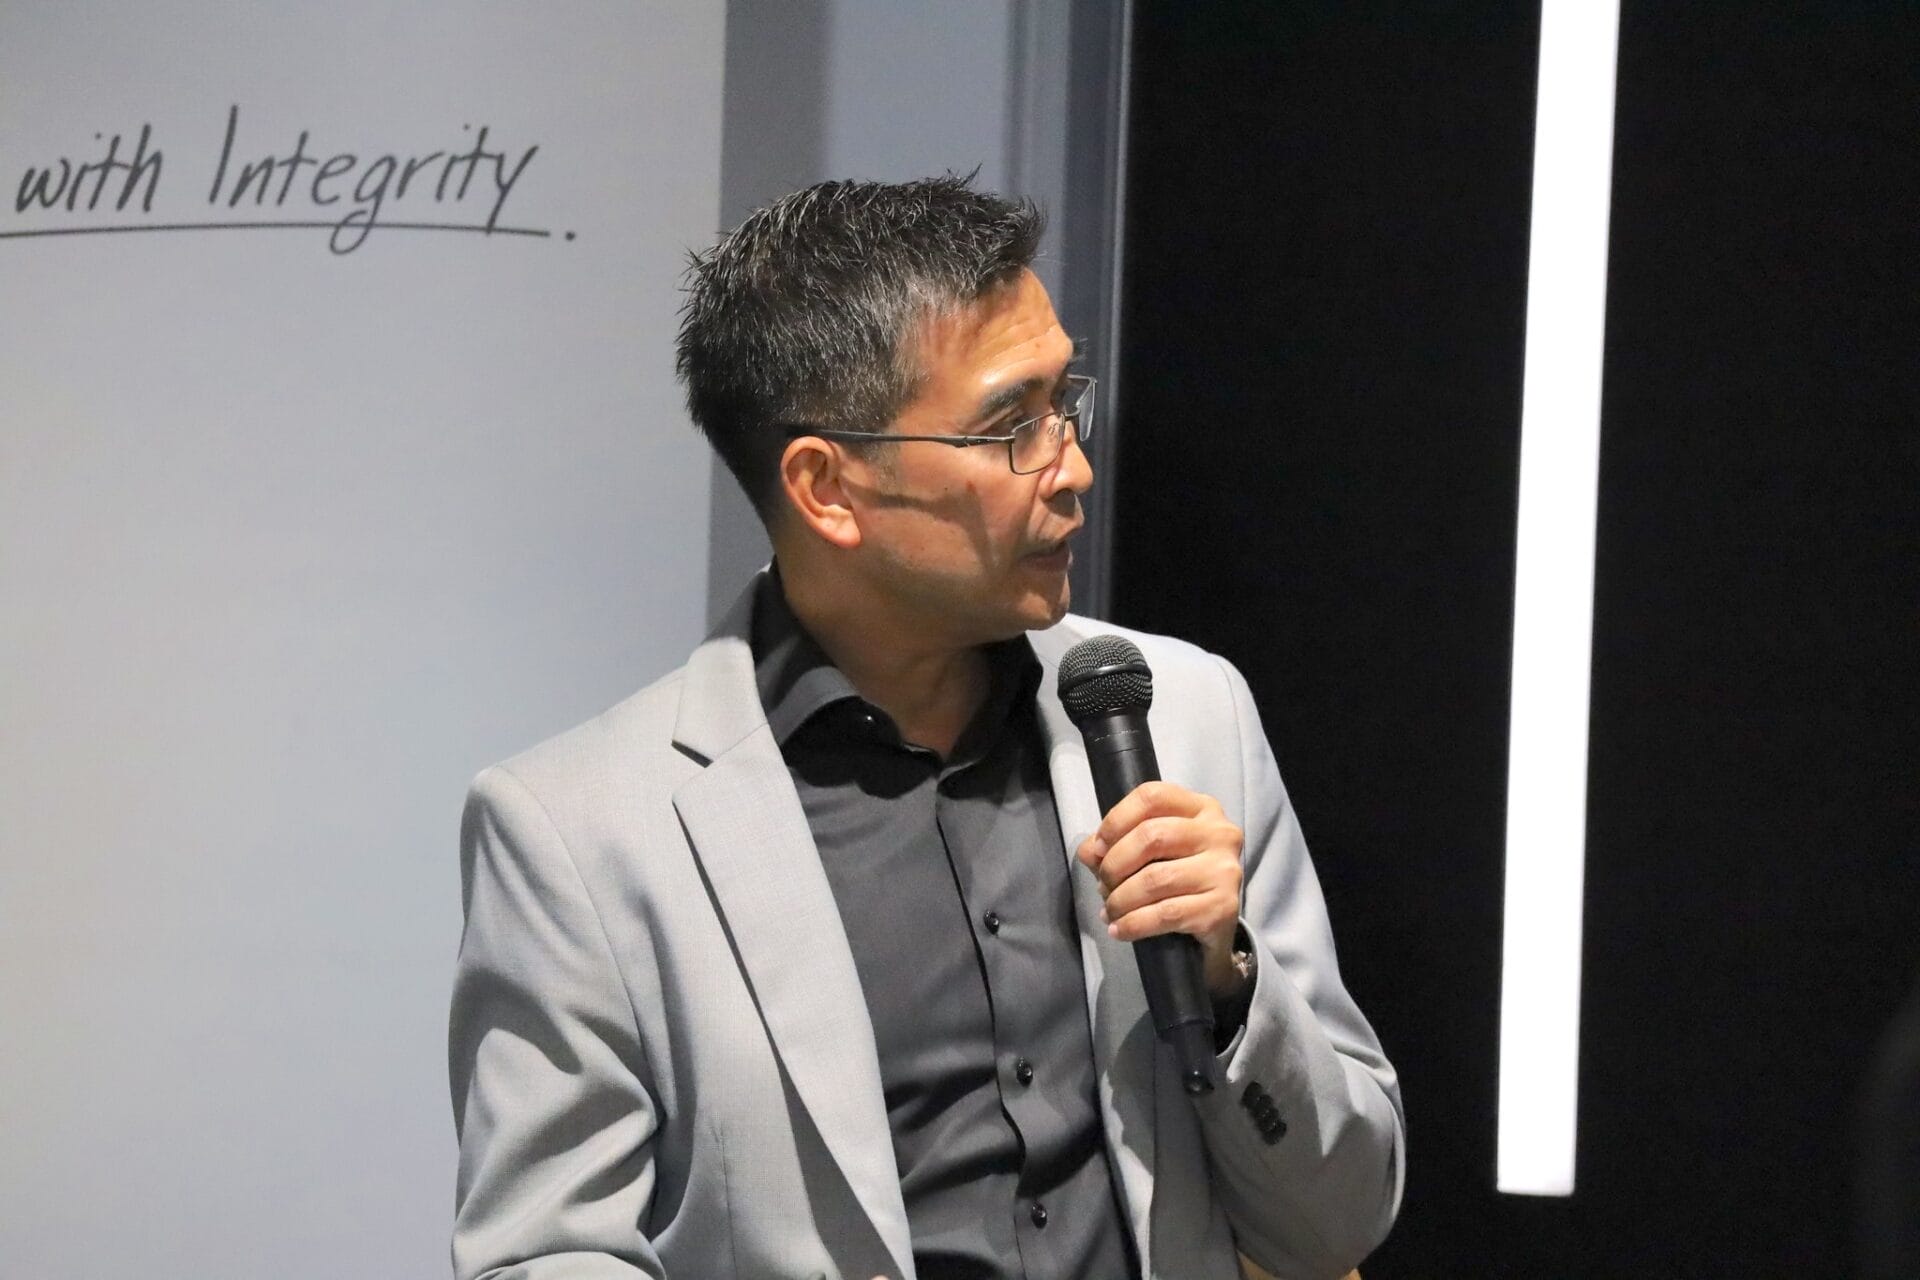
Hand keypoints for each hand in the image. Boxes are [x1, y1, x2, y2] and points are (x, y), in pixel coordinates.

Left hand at [1076, 780, 1245, 997]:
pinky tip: (1120, 930)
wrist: (1215, 927)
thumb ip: (1116, 844)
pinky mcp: (1223, 907)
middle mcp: (1219, 833)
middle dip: (1115, 864)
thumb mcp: (1149, 854)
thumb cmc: (1179, 879)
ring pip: (1156, 879)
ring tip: (1110, 911)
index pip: (1152, 797)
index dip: (1116, 820)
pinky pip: (1166, 913)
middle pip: (1152, 836)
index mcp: (1201, 808)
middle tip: (1103, 885)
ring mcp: (1224, 870)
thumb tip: (1089, 852)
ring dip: (1121, 899)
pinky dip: (1134, 924)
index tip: (1098, 848)